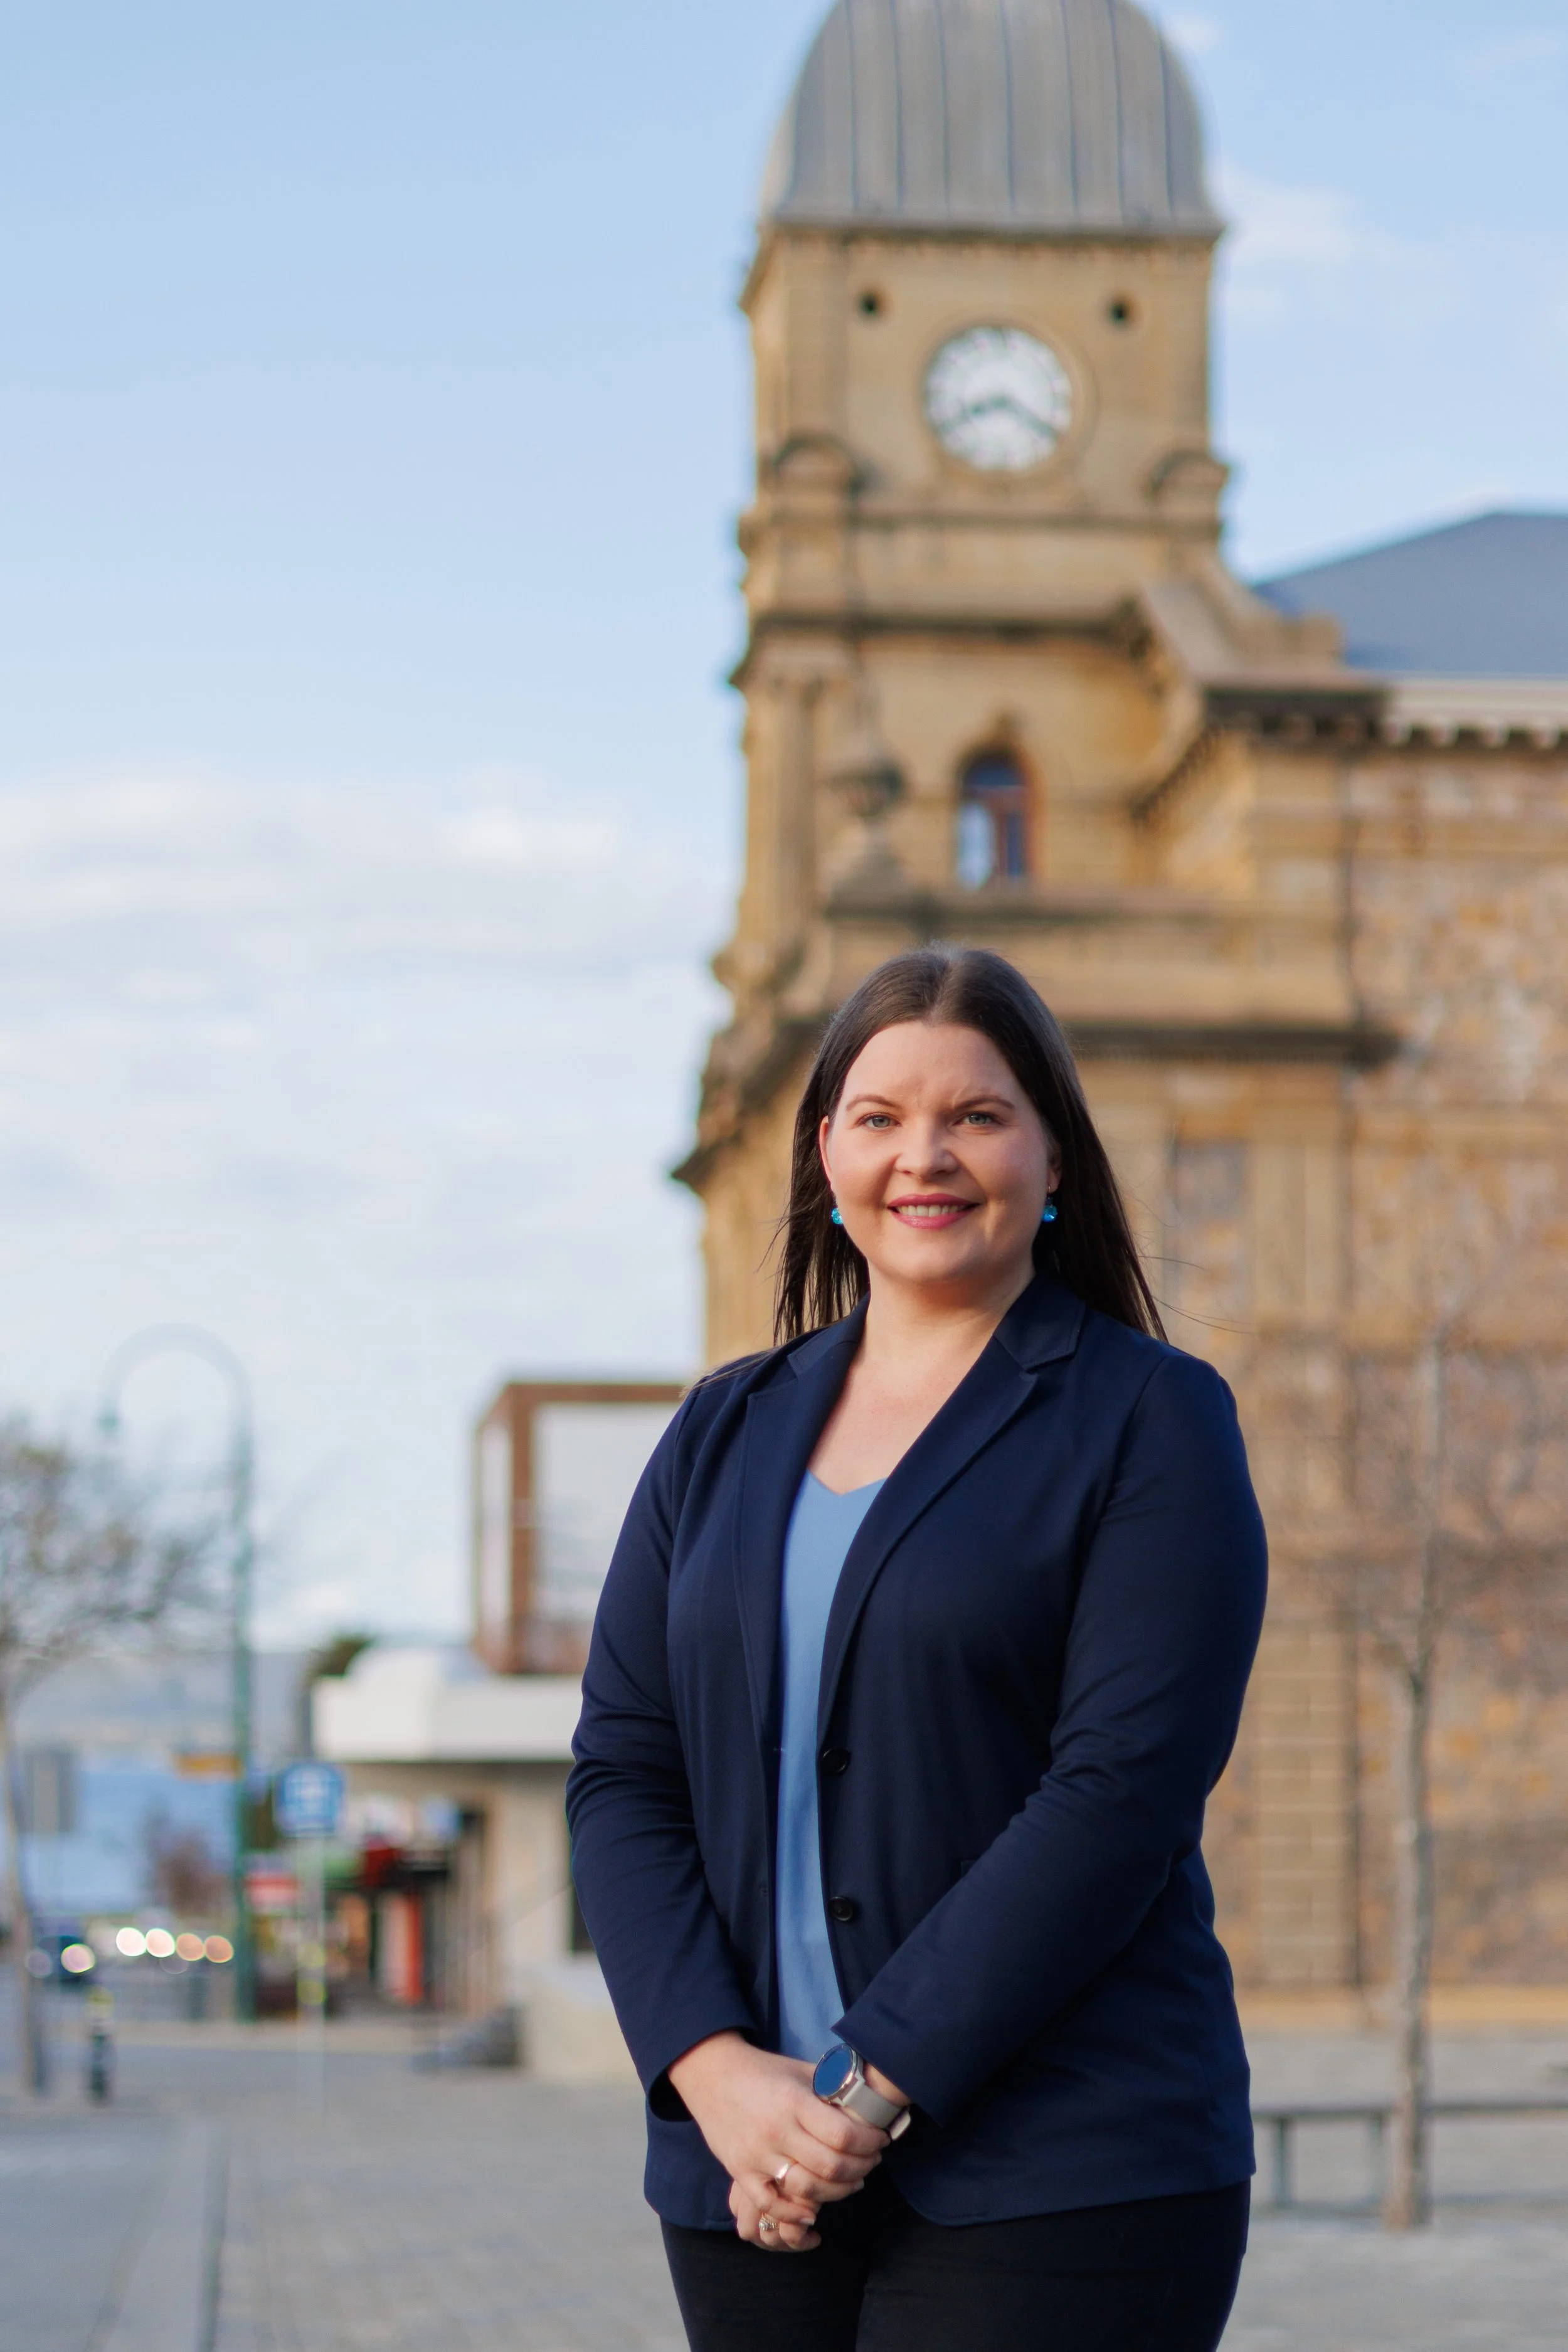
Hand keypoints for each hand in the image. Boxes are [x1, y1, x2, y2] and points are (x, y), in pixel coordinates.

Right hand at [668, 2032, 888, 2251]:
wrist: (711, 2074)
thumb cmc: (763, 2071)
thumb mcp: (800, 2071)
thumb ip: (831, 2088)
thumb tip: (868, 2102)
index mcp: (794, 2101)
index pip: (843, 2134)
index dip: (869, 2142)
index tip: (881, 2141)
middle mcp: (777, 2130)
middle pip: (830, 2165)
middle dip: (861, 2168)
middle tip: (872, 2162)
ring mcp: (757, 2155)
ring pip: (806, 2188)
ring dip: (837, 2192)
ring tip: (851, 2182)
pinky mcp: (740, 2172)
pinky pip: (771, 2204)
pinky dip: (794, 2214)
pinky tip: (813, 2212)